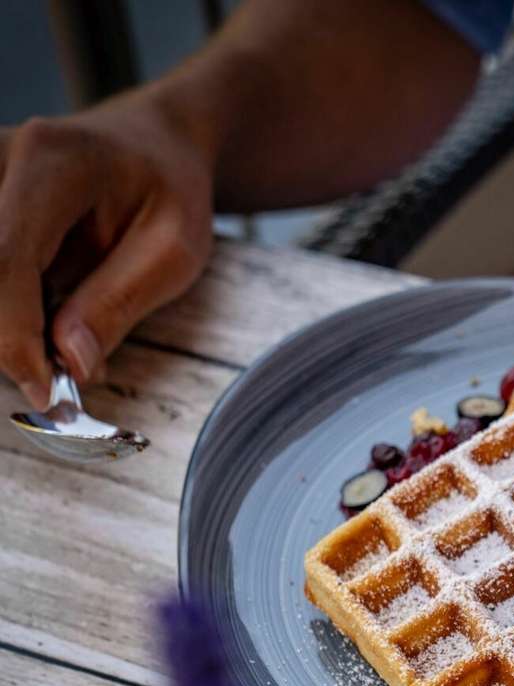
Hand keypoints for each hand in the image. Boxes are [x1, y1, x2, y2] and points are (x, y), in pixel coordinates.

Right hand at [0, 97, 212, 408]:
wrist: (152, 143)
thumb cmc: (170, 191)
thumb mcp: (175, 250)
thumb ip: (118, 303)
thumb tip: (70, 363)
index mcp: (52, 163)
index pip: (5, 258)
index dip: (13, 335)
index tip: (45, 391)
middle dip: (9, 336)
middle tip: (59, 375)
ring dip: (11, 323)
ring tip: (66, 331)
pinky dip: (11, 308)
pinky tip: (48, 313)